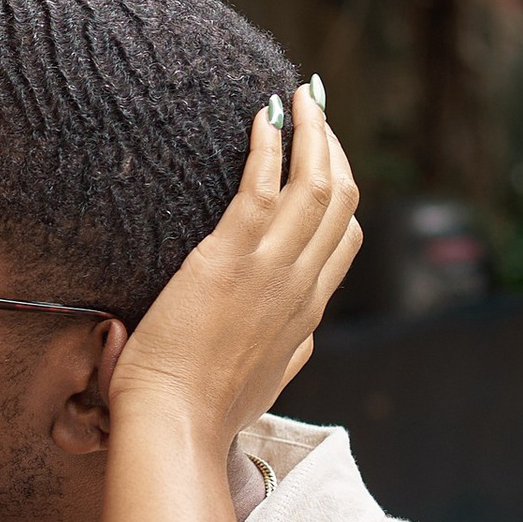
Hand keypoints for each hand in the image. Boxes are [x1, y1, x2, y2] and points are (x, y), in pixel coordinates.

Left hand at [112, 94, 359, 448]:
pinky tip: (263, 118)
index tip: (326, 157)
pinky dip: (270, 145)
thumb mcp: (267, 380)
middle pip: (342, 199)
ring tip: (300, 96)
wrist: (176, 426)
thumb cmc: (204, 411)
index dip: (341, 188)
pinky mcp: (232, 258)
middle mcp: (302, 286)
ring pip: (317, 183)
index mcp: (308, 314)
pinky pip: (265, 186)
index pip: (346, 238)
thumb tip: (301, 334)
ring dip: (312, 131)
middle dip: (334, 146)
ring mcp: (273, 270)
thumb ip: (288, 349)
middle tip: (316, 109)